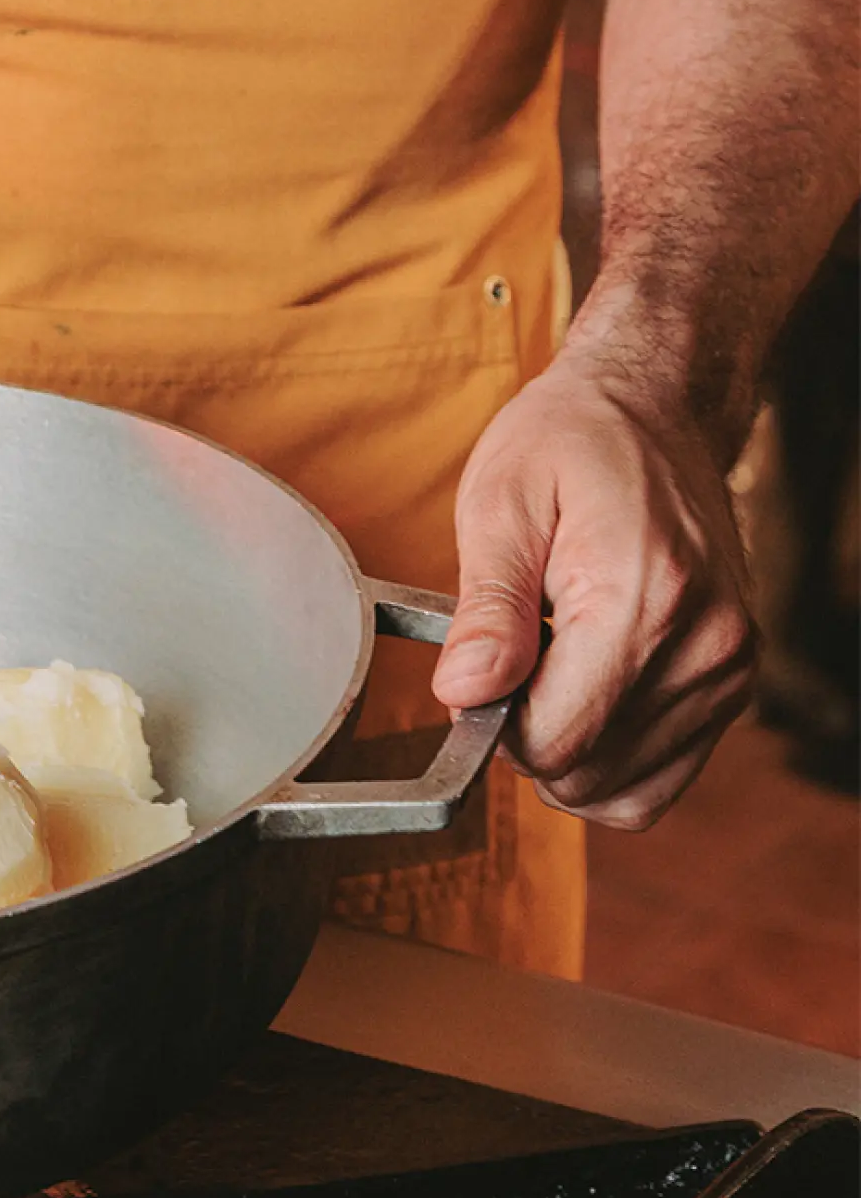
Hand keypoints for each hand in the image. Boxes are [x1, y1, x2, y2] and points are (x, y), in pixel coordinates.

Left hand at [431, 351, 756, 828]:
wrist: (654, 408)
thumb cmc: (569, 443)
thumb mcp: (501, 503)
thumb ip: (486, 609)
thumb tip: (462, 695)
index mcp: (645, 600)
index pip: (554, 742)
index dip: (491, 725)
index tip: (477, 671)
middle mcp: (707, 647)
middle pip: (585, 774)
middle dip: (525, 738)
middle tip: (510, 660)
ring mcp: (730, 670)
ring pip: (622, 790)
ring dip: (568, 749)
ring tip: (550, 666)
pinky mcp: (734, 683)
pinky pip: (659, 778)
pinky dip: (609, 758)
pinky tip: (583, 692)